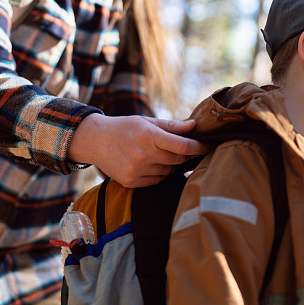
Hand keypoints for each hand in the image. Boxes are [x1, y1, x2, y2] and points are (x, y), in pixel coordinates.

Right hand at [67, 114, 207, 186]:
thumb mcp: (146, 122)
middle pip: (178, 159)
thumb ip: (171, 126)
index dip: (198, 147)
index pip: (182, 146)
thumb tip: (193, 127)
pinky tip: (144, 163)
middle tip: (174, 146)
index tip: (208, 146)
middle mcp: (144, 155)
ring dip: (167, 164)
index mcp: (149, 136)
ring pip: (168, 171)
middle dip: (181, 154)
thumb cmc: (124, 128)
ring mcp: (137, 171)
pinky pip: (156, 180)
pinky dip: (156, 173)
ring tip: (152, 153)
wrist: (95, 141)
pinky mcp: (132, 182)